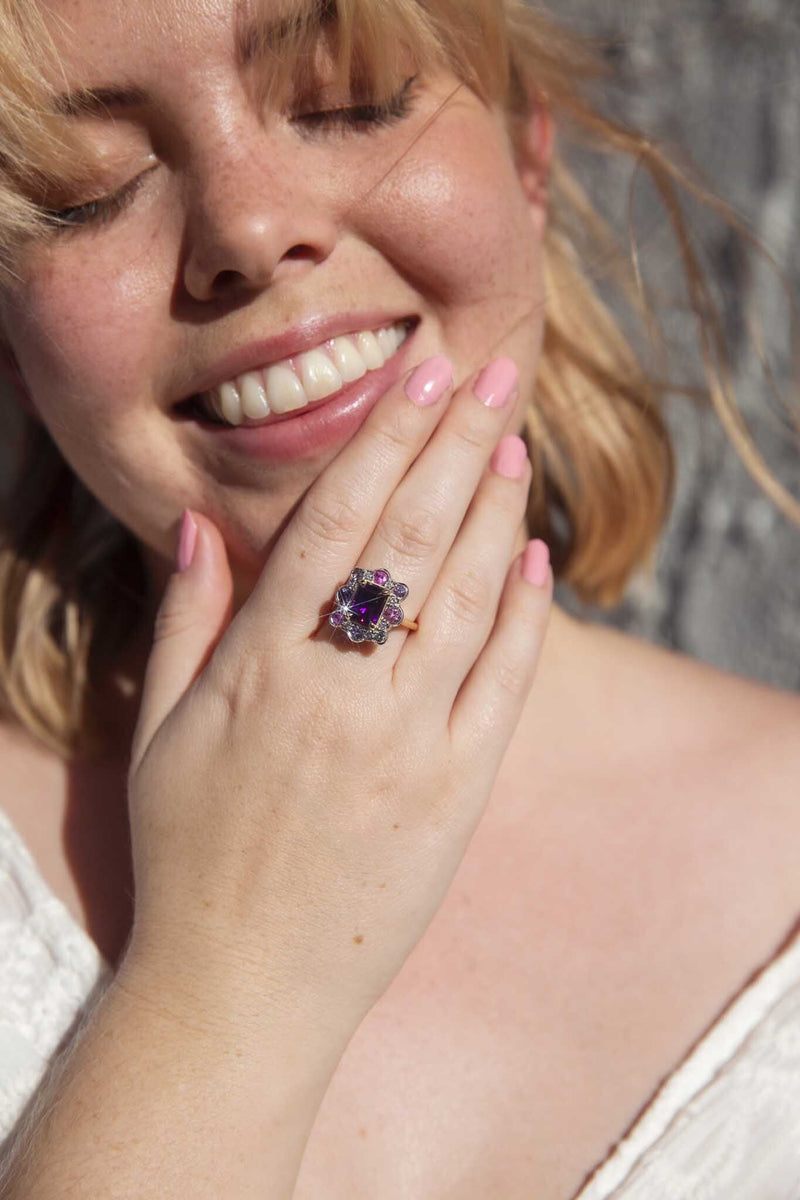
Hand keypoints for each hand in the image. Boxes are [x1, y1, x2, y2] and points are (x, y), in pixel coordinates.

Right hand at [125, 355, 552, 1033]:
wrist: (243, 987)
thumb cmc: (189, 856)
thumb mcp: (157, 733)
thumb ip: (181, 622)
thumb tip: (198, 526)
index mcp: (260, 670)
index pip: (334, 524)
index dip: (384, 439)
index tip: (421, 375)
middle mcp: (339, 694)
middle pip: (411, 539)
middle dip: (457, 443)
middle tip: (495, 370)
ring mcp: (405, 744)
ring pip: (462, 599)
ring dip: (495, 511)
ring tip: (515, 442)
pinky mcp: (454, 794)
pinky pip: (499, 686)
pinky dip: (521, 616)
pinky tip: (535, 557)